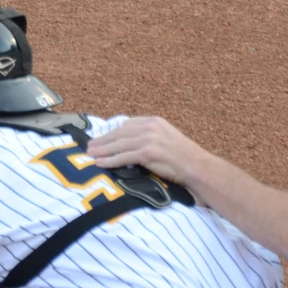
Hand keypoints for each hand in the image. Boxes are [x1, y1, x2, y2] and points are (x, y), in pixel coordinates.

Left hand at [85, 116, 206, 185]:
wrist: (198, 166)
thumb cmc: (183, 157)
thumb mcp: (166, 137)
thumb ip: (149, 135)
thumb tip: (129, 142)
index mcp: (153, 121)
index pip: (126, 125)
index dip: (111, 133)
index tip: (100, 138)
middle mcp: (149, 127)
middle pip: (119, 133)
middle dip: (103, 141)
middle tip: (89, 147)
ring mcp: (148, 139)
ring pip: (118, 145)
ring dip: (102, 151)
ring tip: (90, 155)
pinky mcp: (148, 153)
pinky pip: (123, 157)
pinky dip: (109, 161)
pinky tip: (99, 163)